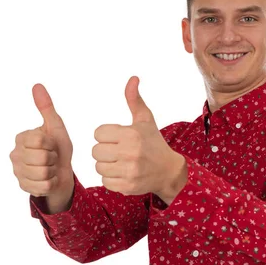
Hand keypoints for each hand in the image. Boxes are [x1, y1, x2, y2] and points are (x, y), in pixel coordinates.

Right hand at [9, 84, 73, 196]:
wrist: (63, 172)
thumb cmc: (59, 148)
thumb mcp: (56, 127)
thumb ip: (47, 108)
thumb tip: (37, 86)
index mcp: (21, 138)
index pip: (39, 140)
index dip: (51, 144)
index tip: (51, 144)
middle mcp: (15, 154)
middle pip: (42, 158)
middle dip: (53, 159)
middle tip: (52, 158)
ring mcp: (18, 172)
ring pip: (43, 173)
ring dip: (53, 171)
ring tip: (51, 168)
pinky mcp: (24, 187)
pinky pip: (44, 186)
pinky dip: (51, 183)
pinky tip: (49, 179)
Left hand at [92, 76, 179, 195]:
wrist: (169, 171)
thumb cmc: (153, 143)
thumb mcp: (145, 120)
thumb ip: (134, 100)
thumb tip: (132, 78)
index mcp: (131, 134)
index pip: (98, 133)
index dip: (106, 135)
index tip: (118, 138)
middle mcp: (130, 152)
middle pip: (96, 151)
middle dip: (104, 151)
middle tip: (117, 152)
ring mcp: (129, 170)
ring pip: (99, 167)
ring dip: (106, 165)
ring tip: (120, 163)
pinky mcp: (128, 186)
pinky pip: (105, 181)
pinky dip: (111, 179)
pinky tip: (122, 174)